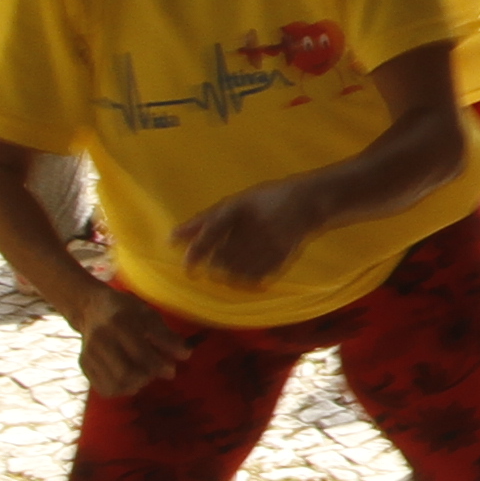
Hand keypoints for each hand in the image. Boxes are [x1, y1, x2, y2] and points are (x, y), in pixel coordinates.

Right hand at [77, 287, 189, 397]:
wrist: (91, 308)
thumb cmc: (126, 311)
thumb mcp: (148, 315)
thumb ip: (166, 336)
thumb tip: (185, 355)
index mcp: (120, 323)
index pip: (140, 353)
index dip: (159, 365)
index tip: (172, 370)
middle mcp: (102, 340)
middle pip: (125, 373)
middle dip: (147, 377)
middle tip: (156, 373)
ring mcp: (90, 354)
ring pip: (114, 384)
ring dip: (135, 385)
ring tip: (144, 376)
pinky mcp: (84, 365)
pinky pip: (105, 388)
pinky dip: (122, 389)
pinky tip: (130, 381)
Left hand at [173, 175, 336, 293]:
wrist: (308, 203)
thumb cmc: (264, 201)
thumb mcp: (233, 204)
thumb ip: (202, 221)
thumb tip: (171, 239)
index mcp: (241, 207)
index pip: (212, 230)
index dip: (197, 250)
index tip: (186, 267)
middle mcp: (255, 225)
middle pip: (223, 257)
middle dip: (214, 264)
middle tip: (214, 262)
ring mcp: (271, 243)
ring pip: (238, 271)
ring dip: (228, 273)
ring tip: (230, 265)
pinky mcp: (282, 257)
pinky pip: (255, 277)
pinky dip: (245, 278)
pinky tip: (246, 270)